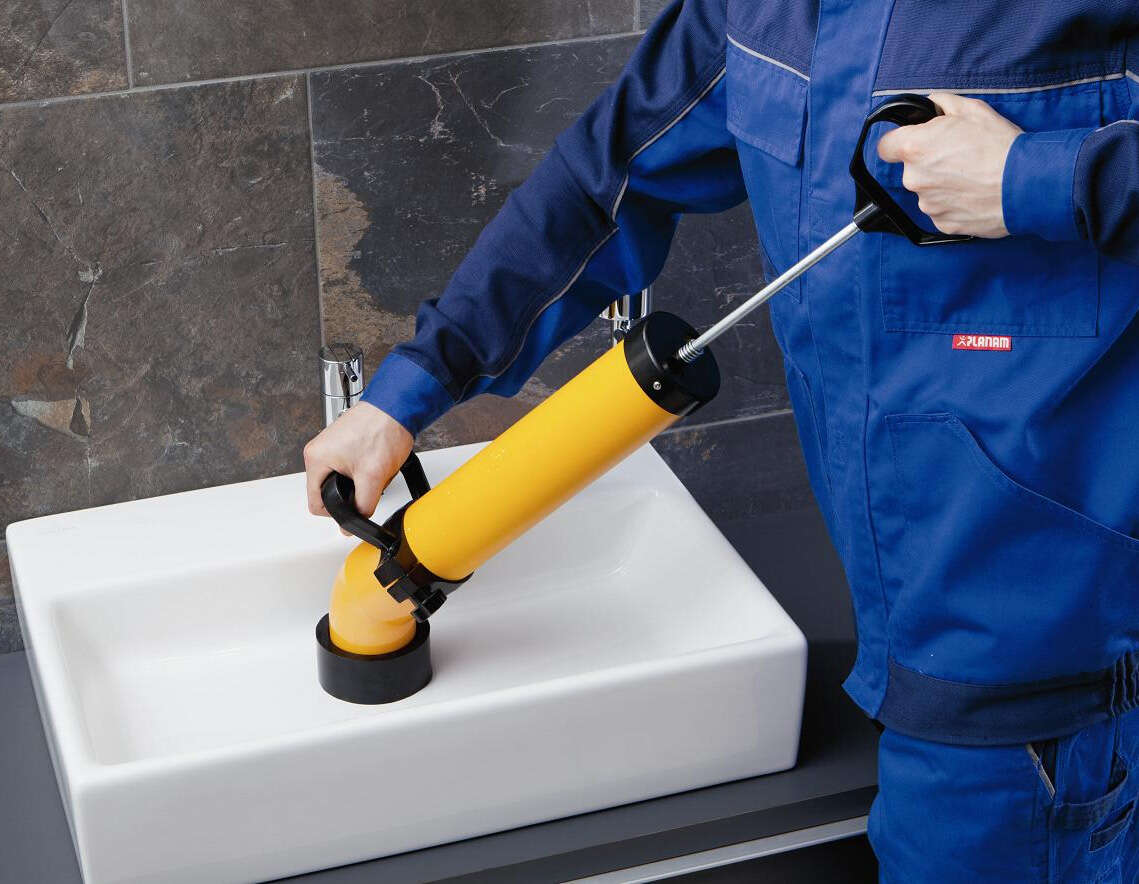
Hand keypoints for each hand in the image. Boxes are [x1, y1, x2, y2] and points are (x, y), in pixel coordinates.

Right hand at [304, 401, 413, 521]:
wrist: (398, 406)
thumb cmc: (383, 429)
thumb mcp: (372, 477)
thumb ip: (361, 506)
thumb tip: (351, 525)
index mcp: (316, 459)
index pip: (316, 504)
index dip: (337, 512)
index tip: (354, 509)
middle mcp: (318, 451)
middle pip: (328, 492)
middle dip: (351, 494)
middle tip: (369, 485)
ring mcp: (331, 445)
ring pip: (340, 480)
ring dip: (359, 482)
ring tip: (374, 470)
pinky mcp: (344, 442)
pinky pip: (349, 467)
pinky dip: (363, 470)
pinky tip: (376, 462)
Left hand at [877, 93, 1021, 238]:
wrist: (1026, 183)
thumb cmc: (1000, 146)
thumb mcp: (972, 110)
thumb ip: (942, 104)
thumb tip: (931, 104)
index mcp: (915, 148)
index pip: (886, 147)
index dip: (899, 142)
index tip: (913, 142)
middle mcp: (914, 179)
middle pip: (911, 169)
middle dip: (929, 162)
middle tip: (959, 156)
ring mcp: (927, 204)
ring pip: (927, 190)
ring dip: (943, 183)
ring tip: (972, 176)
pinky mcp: (942, 223)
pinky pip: (942, 209)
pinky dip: (955, 202)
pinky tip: (975, 193)